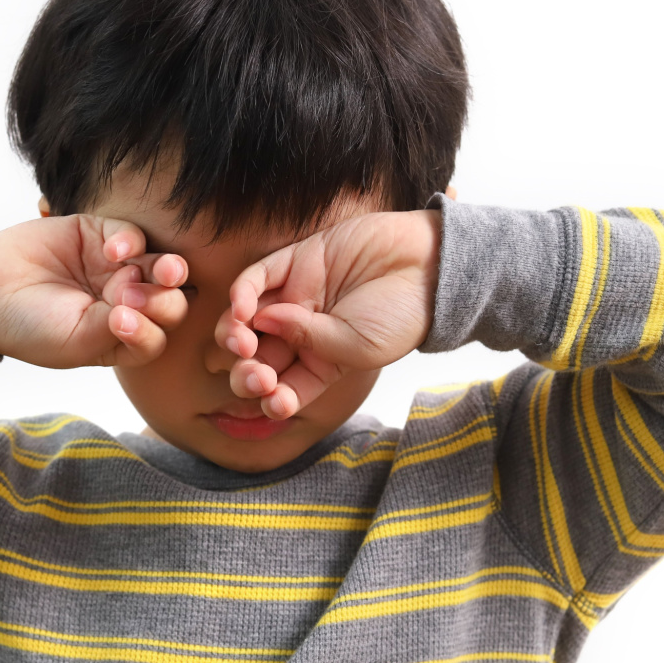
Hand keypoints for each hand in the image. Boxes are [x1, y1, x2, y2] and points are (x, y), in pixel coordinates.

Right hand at [0, 215, 188, 367]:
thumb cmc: (28, 326)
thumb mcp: (76, 341)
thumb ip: (118, 330)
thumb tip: (150, 311)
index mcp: (123, 338)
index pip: (157, 336)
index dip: (151, 329)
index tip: (121, 322)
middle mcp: (127, 304)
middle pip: (169, 301)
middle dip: (164, 300)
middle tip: (133, 297)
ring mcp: (118, 269)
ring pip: (160, 266)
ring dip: (166, 268)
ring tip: (162, 269)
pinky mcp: (102, 235)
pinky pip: (133, 235)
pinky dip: (130, 241)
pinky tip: (111, 250)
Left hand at [216, 209, 440, 418]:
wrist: (430, 265)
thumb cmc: (401, 315)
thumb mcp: (359, 347)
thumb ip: (312, 341)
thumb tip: (262, 320)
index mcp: (321, 366)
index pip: (284, 389)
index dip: (271, 400)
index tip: (274, 401)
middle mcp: (302, 333)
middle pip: (256, 360)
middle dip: (247, 373)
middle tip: (255, 374)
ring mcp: (295, 297)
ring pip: (245, 320)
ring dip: (233, 335)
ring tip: (242, 342)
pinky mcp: (294, 261)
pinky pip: (255, 278)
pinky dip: (241, 293)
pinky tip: (242, 308)